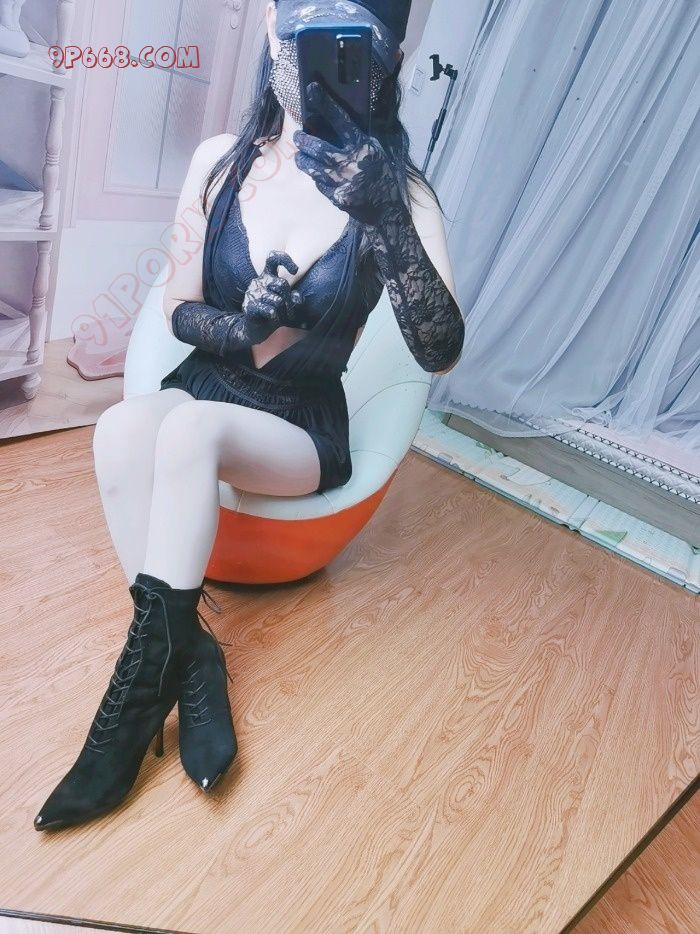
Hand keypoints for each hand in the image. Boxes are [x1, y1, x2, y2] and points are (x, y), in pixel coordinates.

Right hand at [243, 250, 302, 337]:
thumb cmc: (272, 313)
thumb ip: (292, 298)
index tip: (294, 270)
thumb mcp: (285, 304)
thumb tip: (297, 298)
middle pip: (282, 284)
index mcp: (267, 276)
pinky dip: (276, 318)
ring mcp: (253, 293)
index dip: (285, 260)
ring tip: (282, 318)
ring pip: (278, 300)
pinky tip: (273, 319)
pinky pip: (270, 310)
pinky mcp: (249, 306)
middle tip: (290, 312)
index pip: (273, 259)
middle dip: (290, 300)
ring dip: (284, 312)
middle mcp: (259, 281)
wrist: (255, 329)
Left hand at [293, 80, 403, 226]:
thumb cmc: (383, 176)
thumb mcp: (377, 151)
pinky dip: (317, 178)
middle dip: (304, 140)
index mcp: (364, 146)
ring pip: (313, 167)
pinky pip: (320, 184)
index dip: (325, 103)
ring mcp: (343, 182)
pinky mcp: (337, 197)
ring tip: (300, 156)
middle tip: (299, 136)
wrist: (387, 210)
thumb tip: (340, 121)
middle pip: (319, 147)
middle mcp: (352, 163)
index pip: (341, 120)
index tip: (312, 89)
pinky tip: (317, 175)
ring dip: (303, 160)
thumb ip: (360, 139)